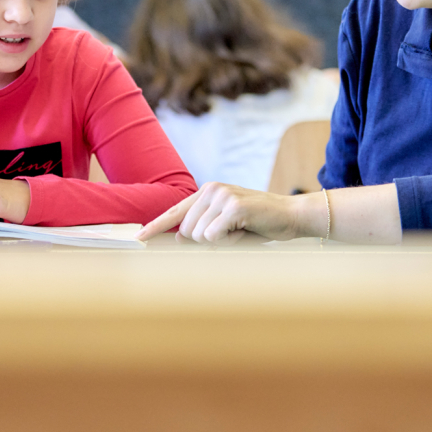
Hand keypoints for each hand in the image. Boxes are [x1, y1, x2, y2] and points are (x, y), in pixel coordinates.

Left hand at [137, 182, 312, 243]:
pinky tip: (245, 231)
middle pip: (187, 231)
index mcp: (208, 192)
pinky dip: (228, 241)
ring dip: (220, 242)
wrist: (292, 216)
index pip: (175, 211)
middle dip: (205, 241)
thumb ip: (203, 230)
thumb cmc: (259, 223)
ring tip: (240, 231)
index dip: (155, 226)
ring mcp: (223, 196)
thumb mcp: (227, 226)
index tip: (139, 238)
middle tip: (231, 234)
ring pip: (199, 236)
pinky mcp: (234, 206)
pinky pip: (214, 236)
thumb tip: (179, 238)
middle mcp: (212, 189)